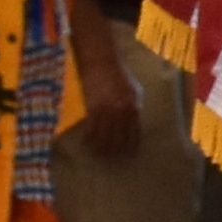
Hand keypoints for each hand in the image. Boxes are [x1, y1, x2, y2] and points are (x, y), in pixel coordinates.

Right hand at [64, 44, 140, 158]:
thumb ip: (134, 107)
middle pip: (118, 139)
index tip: (129, 155)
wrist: (103, 62)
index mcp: (134, 108)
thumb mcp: (135, 91)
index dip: (131, 147)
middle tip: (111, 159)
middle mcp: (121, 112)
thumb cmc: (120, 76)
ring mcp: (106, 111)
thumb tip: (134, 124)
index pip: (134, 134)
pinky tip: (86, 143)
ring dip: (100, 148)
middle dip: (115, 151)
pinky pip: (90, 128)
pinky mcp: (92, 108)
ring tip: (98, 155)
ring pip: (103, 137)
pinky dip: (88, 138)